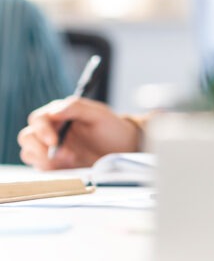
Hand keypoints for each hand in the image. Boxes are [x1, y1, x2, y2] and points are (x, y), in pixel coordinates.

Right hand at [18, 97, 142, 169]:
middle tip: (62, 154)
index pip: (37, 119)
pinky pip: (40, 169)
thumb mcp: (98, 114)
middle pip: (26, 137)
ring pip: (29, 153)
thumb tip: (55, 111)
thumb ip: (76, 107)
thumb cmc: (111, 128)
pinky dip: (49, 169)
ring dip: (44, 159)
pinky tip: (69, 167)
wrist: (123, 148)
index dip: (41, 129)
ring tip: (71, 159)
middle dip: (39, 147)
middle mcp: (50, 131)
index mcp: (58, 114)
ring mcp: (50, 149)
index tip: (54, 140)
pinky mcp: (54, 165)